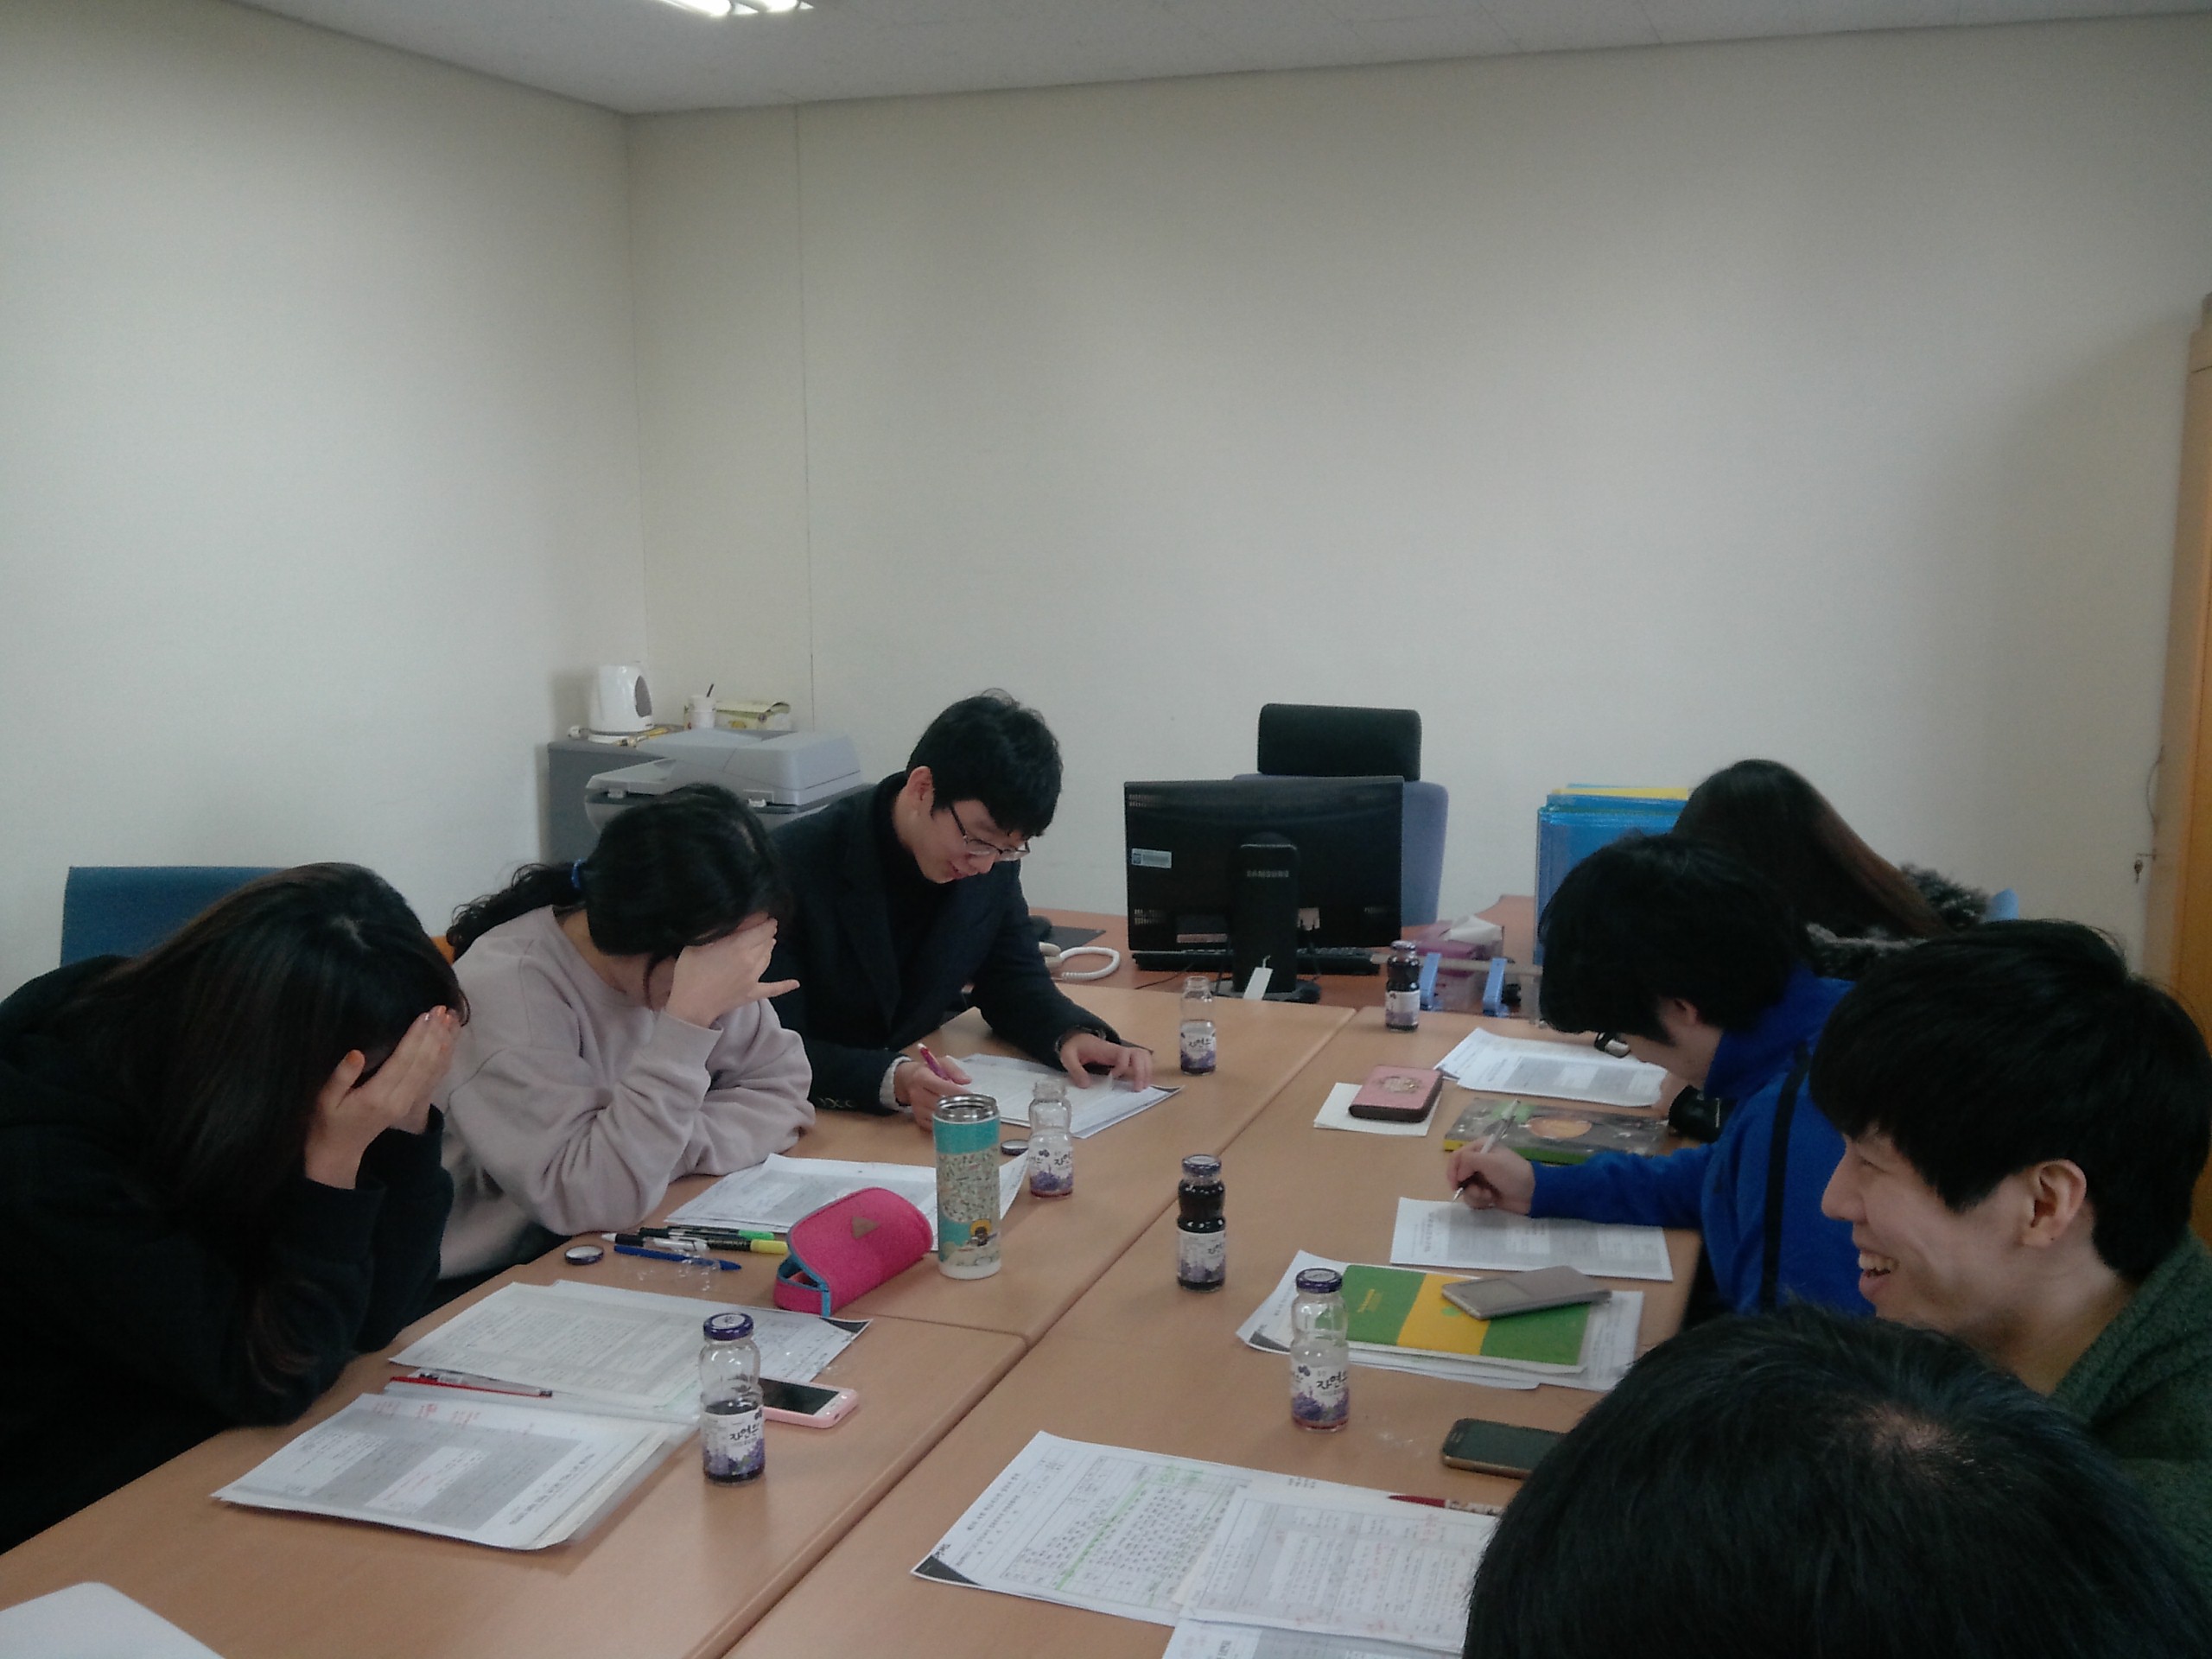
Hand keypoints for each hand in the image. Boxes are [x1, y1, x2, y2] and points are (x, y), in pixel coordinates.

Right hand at [305, 1008, 459, 1188]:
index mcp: (377, 1096)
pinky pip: (431, 1078)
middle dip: (433, 1034)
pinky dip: (441, 1058)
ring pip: (431, 1070)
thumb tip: (357, 1053)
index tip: (424, 1014)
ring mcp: (406, 1103)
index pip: (403, 1061)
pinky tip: (446, 1042)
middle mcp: (398, 1100)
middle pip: (422, 1063)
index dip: (415, 1037)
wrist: (339, 1152)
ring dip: (440, 1043)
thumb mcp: (325, 1099)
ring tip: (448, 1019)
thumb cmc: (327, 1121)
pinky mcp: (410, 1104)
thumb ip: (341, 1077)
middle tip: (440, 1009)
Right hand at [665, 920, 797, 1027]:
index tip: (763, 914)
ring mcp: (754, 978)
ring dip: (769, 948)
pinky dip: (785, 986)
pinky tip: (795, 983)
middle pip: (766, 941)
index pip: (761, 928)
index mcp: (738, 946)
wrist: (691, 1005)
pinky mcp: (753, 993)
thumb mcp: (698, 943)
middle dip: (766, 932)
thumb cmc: (690, 971)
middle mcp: (751, 960)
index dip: (763, 919)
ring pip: (768, 958)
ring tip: (768, 942)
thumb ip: (716, 929)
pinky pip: (773, 989)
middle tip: (764, 926)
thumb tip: (731, 919)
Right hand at [894, 1051, 971, 1129]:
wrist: (908, 1080)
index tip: (969, 1094)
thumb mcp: (941, 1063)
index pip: (939, 1086)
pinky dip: (944, 1123)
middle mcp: (916, 1094)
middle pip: (938, 1103)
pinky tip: (953, 1119)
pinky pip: (933, 1125)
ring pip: (936, 1116)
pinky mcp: (918, 1119)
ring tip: (963, 1111)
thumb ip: (954, 1069)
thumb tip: (967, 1081)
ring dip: (950, 1116)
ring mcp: (916, 1108)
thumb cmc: (929, 1070)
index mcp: (921, 1077)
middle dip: (954, 1105)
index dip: (955, 1091)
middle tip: (970, 1105)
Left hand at [1059, 1032, 1152, 1090]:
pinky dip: (1145, 1071)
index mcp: (1106, 1049)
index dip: (1122, 1066)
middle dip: (1142, 1071)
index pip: (1123, 1054)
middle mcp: (1118, 1050)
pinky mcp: (1123, 1058)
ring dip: (1147, 1071)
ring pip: (1144, 1056)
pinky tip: (1141, 1082)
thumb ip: (1075, 1070)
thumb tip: (1086, 1085)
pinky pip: (1141, 1061)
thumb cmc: (1074, 1046)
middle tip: (1137, 1088)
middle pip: (1140, 1054)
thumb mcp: (1068, 1057)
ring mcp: (1122, 1054)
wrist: (1076, 1037)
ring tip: (1142, 1086)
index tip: (1113, 1077)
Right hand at [1446, 1146, 1536, 1214]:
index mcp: (1480, 1148)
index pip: (1456, 1156)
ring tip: (1488, 1196)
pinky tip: (1490, 1200)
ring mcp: (1482, 1178)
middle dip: (1465, 1185)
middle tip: (1478, 1191)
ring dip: (1474, 1194)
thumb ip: (1467, 1161)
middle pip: (1458, 1174)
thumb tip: (1458, 1175)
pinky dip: (1479, 1201)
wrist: (1532, 1193)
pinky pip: (1472, 1198)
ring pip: (1464, 1188)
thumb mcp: (1489, 1161)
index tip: (1456, 1183)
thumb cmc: (1511, 1173)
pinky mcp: (1486, 1193)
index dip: (1453, 1170)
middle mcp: (1479, 1162)